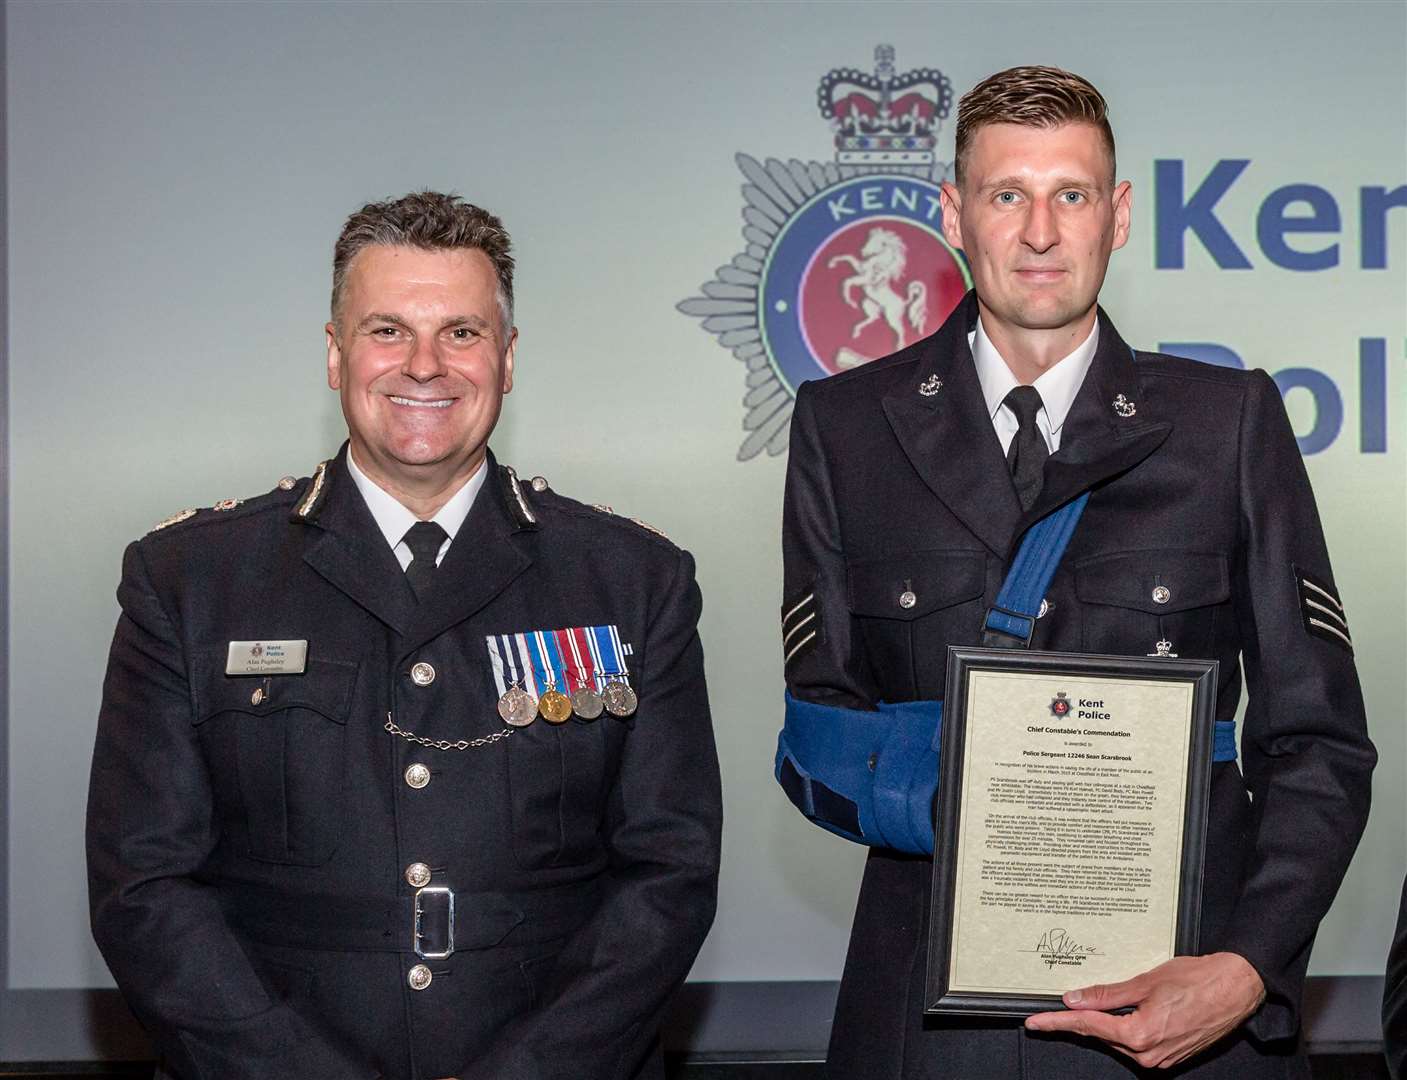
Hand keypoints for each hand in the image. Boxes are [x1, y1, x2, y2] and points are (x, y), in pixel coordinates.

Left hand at [1023, 952, 1265, 1068]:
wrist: (1235, 988)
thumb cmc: (1197, 980)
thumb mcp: (1145, 982)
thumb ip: (1107, 994)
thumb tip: (1076, 998)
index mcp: (1139, 1035)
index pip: (1087, 1027)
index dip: (1058, 1022)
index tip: (1036, 1023)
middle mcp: (1149, 1054)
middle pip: (1101, 1035)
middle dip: (1077, 1022)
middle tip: (1049, 1015)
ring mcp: (1161, 1059)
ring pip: (1118, 1041)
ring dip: (1103, 1025)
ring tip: (1088, 1006)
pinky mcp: (1170, 1056)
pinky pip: (1136, 1044)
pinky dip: (1123, 1029)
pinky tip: (1118, 1015)